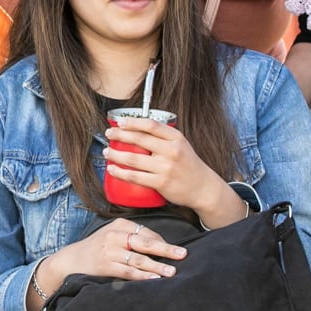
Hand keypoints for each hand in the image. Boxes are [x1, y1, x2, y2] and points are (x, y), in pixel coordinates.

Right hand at [49, 217, 185, 283]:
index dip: (162, 242)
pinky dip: (142, 276)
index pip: (146, 233)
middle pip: (145, 243)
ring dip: (157, 266)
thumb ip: (133, 237)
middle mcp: (114, 235)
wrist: (71, 260)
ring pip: (138, 259)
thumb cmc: (98, 248)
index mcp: (119, 225)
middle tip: (182, 254)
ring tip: (171, 272)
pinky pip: (128, 271)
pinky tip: (153, 279)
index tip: (176, 250)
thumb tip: (162, 246)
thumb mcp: (113, 235)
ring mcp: (109, 251)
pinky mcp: (105, 266)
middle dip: (166, 249)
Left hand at [103, 117, 234, 217]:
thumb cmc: (189, 165)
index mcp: (176, 138)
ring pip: (133, 159)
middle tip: (109, 135)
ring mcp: (165, 167)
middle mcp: (171, 151)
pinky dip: (120, 172)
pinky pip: (135, 177)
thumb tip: (139, 128)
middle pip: (139, 139)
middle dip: (119, 135)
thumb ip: (164, 136)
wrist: (203, 188)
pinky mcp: (161, 183)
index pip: (151, 125)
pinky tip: (112, 169)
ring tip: (107, 152)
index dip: (132, 122)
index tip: (120, 122)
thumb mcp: (181, 144)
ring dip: (115, 154)